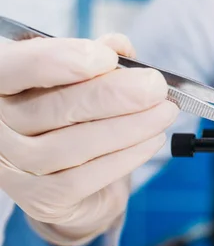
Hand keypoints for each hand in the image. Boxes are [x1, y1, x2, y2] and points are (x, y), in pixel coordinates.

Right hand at [0, 34, 178, 245]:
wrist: (73, 179)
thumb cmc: (75, 116)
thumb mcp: (83, 79)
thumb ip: (96, 58)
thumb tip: (118, 46)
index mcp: (3, 85)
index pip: (12, 68)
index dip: (56, 60)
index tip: (106, 57)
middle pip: (51, 108)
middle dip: (112, 95)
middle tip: (155, 86)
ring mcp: (15, 167)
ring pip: (71, 146)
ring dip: (129, 126)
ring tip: (164, 112)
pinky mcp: (42, 199)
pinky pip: (84, 178)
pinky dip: (126, 157)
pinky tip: (153, 140)